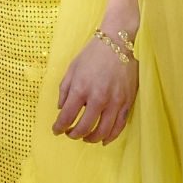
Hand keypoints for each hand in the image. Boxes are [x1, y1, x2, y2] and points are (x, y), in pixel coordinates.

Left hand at [54, 23, 139, 144]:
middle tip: (70, 134)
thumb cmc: (92, 55)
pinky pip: (119, 126)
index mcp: (81, 89)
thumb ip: (64, 90)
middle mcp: (98, 97)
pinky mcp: (127, 102)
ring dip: (91, 138)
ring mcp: (114, 101)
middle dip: (74, 135)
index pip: (67, 117)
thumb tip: (61, 109)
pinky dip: (110, 136)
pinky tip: (103, 139)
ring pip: (103, 131)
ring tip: (85, 138)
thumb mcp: (72, 69)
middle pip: (84, 127)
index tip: (56, 130)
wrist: (117, 43)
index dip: (59, 127)